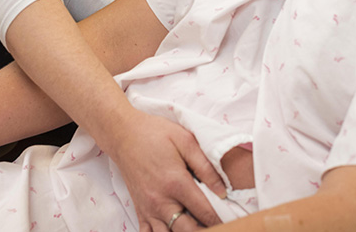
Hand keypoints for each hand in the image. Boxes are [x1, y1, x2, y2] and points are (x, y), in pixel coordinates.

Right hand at [107, 111, 226, 231]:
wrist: (123, 134)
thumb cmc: (155, 133)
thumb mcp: (185, 140)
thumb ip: (206, 166)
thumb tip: (223, 191)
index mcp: (176, 183)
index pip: (204, 212)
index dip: (221, 219)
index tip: (232, 220)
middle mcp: (160, 200)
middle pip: (188, 231)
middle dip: (206, 231)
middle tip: (219, 226)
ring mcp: (148, 208)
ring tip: (197, 227)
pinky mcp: (139, 210)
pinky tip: (173, 229)